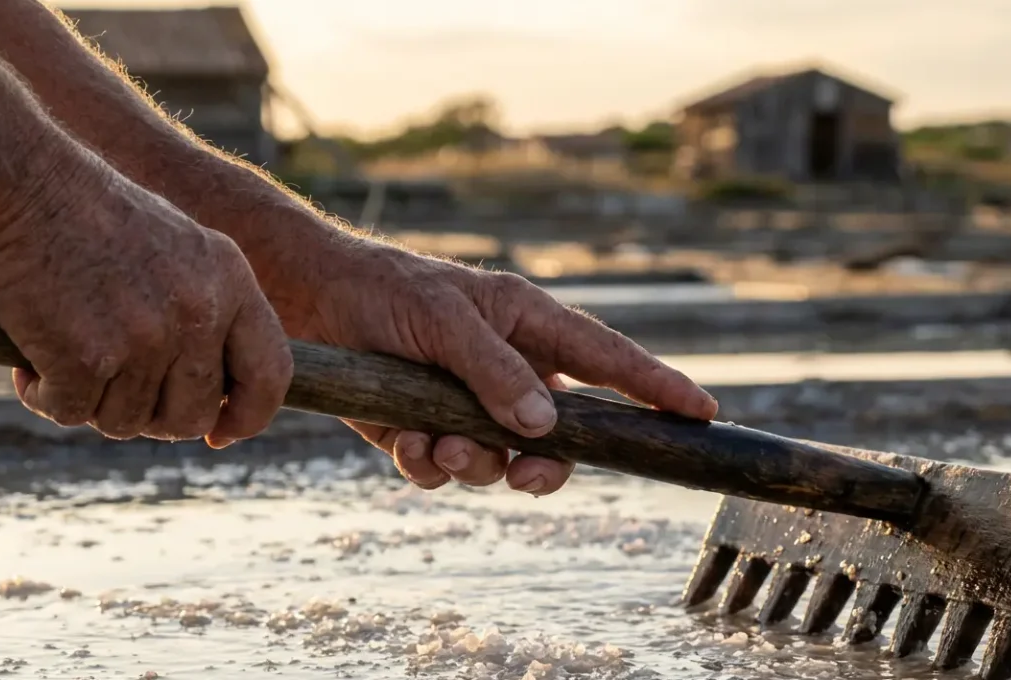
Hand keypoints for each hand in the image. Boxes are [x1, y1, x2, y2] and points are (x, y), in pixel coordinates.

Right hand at [0, 159, 292, 446]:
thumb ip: (210, 313)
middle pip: (190, 414)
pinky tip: (30, 358)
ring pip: (126, 421)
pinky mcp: (87, 357)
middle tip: (112, 388)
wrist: (22, 181)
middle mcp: (198, 313)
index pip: (271, 374)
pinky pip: (71, 413)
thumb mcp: (182, 250)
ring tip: (65, 351)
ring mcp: (146, 338)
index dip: (249, 415)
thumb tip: (220, 397)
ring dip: (91, 401)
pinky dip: (45, 395)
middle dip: (151, 418)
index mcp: (231, 283)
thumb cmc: (93, 214)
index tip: (219, 431)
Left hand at [254, 233, 717, 495]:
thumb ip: (496, 371)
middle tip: (523, 478)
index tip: (703, 413)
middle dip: (545, 466)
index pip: (607, 360)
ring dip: (473, 464)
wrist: (307, 303)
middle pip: (562, 438)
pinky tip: (404, 444)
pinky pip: (449, 471)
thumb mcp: (443, 320)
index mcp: (528, 324)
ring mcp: (469, 404)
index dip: (658, 387)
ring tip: (435, 442)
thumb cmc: (382, 291)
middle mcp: (509, 368)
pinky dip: (429, 467)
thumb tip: (545, 427)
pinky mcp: (427, 429)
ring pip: (502, 463)